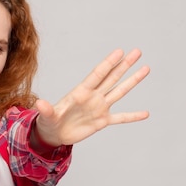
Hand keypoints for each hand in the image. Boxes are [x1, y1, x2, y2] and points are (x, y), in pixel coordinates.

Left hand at [34, 48, 149, 146]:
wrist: (53, 134)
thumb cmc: (48, 122)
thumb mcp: (47, 116)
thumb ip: (46, 110)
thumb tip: (39, 104)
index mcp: (80, 92)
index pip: (97, 75)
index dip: (109, 63)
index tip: (120, 51)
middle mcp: (93, 97)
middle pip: (112, 77)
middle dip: (125, 65)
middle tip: (137, 51)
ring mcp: (99, 108)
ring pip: (119, 91)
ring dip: (132, 81)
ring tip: (146, 68)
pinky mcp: (101, 121)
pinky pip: (120, 118)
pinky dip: (132, 116)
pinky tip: (146, 113)